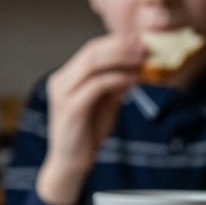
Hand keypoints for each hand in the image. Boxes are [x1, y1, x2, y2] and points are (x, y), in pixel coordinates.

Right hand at [35, 34, 142, 204]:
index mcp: (66, 77)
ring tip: (142, 58)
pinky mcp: (70, 109)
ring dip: (120, 58)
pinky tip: (133, 79)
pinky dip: (117, 79)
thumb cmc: (87, 133)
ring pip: (91, 63)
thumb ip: (116, 84)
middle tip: (145, 46)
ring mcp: (62, 94)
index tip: (141, 40)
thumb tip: (137, 65)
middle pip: (91, 51)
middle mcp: (60, 81)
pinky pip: (96, 86)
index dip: (116, 42)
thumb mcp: (105, 103)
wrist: (70, 164)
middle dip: (120, 46)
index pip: (91, 49)